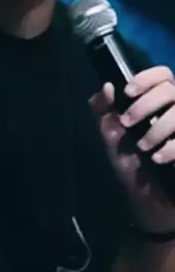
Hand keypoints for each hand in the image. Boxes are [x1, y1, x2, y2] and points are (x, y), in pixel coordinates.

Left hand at [90, 67, 174, 231]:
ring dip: (158, 128)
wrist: (146, 197)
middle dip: (145, 104)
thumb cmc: (130, 161)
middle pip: (170, 89)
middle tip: (127, 122)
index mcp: (159, 100)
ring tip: (142, 146)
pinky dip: (172, 147)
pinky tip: (158, 158)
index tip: (127, 92)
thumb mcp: (111, 134)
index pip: (162, 74)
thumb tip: (107, 86)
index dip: (147, 78)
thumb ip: (103, 109)